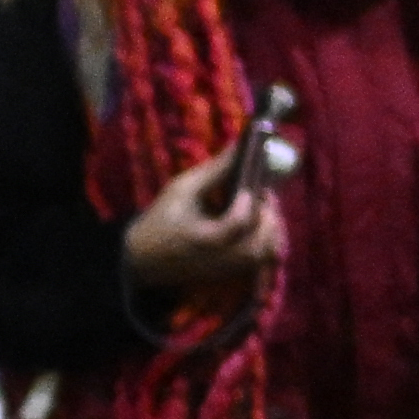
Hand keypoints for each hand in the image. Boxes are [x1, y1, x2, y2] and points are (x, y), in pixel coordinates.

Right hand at [119, 142, 283, 308]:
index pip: (240, 222)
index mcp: (207, 239)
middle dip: (268, 211)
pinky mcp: (236, 273)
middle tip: (262, 191)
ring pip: (271, 249)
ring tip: (260, 205)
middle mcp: (224, 259)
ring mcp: (232, 270)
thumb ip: (215, 169)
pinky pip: (266, 257)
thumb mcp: (181, 190)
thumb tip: (241, 144)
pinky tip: (256, 221)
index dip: (249, 200)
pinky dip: (268, 238)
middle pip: (265, 237)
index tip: (250, 185)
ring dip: (272, 225)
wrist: (145, 260)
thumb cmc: (162, 220)